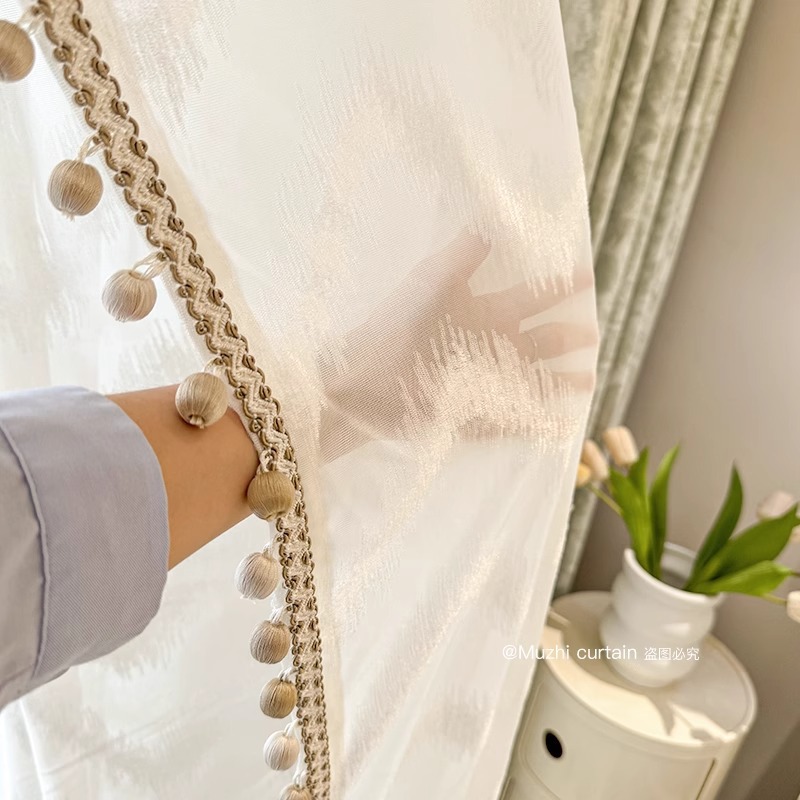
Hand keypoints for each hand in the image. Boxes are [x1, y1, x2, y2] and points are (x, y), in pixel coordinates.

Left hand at [320, 229, 595, 460]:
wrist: (360, 381)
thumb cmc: (394, 327)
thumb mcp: (429, 284)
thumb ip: (460, 257)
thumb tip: (488, 226)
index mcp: (483, 314)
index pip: (531, 296)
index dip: (558, 286)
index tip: (587, 274)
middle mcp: (489, 348)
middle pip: (539, 340)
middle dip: (567, 336)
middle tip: (591, 332)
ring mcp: (485, 384)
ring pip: (533, 382)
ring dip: (560, 382)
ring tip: (589, 381)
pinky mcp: (476, 417)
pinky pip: (514, 421)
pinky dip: (538, 423)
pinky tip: (561, 425)